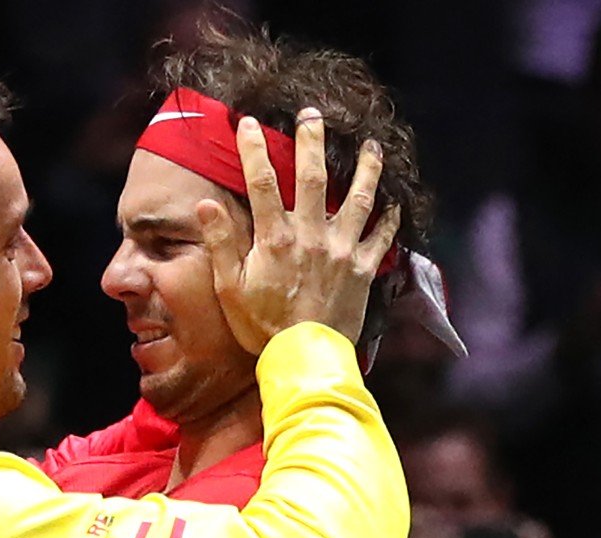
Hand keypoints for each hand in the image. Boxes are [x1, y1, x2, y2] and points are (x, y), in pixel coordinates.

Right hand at [198, 109, 400, 352]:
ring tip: (372, 146)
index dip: (254, 149)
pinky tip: (394, 203)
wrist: (303, 359)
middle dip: (312, 141)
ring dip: (366, 169)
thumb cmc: (262, 327)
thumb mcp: (229, 288)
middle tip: (313, 115)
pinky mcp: (363, 270)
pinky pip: (382, 238)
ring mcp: (342, 251)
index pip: (261, 181)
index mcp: (275, 238)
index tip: (248, 123)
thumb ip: (221, 243)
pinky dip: (389, 219)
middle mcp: (312, 235)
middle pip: (313, 177)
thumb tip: (206, 204)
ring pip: (358, 199)